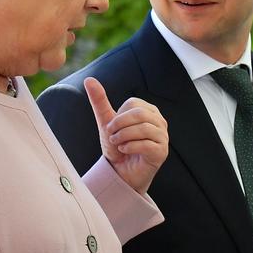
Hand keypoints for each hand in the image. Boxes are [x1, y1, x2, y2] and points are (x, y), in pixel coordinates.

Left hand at [84, 77, 167, 194]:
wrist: (120, 172)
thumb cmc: (117, 146)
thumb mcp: (106, 122)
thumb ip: (99, 101)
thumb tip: (90, 80)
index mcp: (148, 111)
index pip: (133, 104)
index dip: (118, 116)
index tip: (111, 128)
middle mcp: (159, 122)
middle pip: (139, 114)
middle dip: (119, 126)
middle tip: (112, 136)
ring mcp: (162, 137)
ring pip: (143, 129)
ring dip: (123, 137)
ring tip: (117, 143)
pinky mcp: (161, 152)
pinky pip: (146, 145)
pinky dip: (129, 147)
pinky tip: (124, 150)